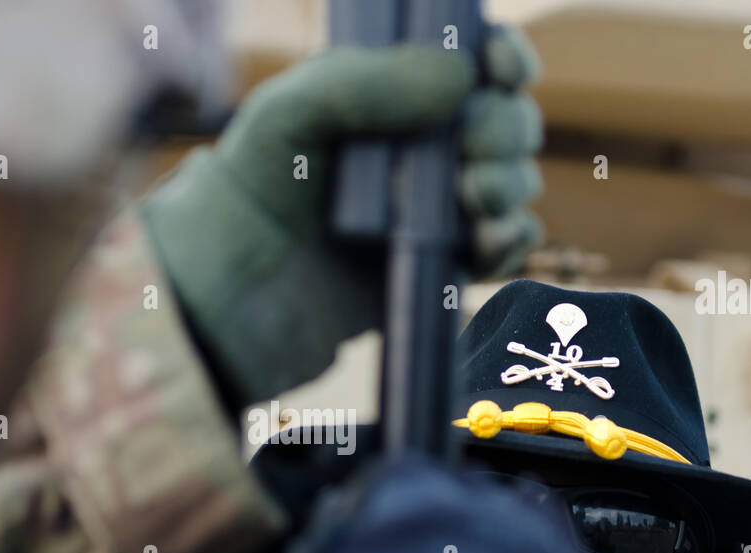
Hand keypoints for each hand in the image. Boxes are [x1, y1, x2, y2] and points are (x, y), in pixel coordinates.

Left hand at [141, 26, 544, 407]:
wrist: (236, 298)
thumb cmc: (251, 191)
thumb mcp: (292, 112)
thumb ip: (372, 81)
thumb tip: (466, 77)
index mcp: (392, 98)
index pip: (472, 63)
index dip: (504, 58)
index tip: (500, 69)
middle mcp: (422, 150)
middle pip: (507, 121)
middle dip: (507, 128)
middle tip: (471, 150)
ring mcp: (436, 210)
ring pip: (514, 183)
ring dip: (511, 183)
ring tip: (473, 197)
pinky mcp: (442, 270)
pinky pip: (504, 249)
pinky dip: (511, 241)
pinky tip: (488, 238)